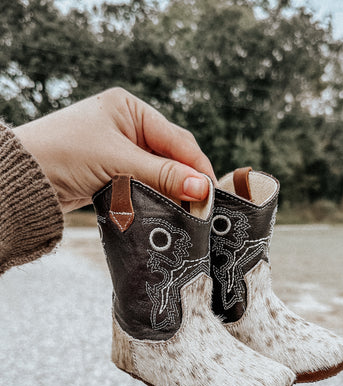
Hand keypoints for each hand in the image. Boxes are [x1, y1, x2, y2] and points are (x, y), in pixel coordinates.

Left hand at [14, 88, 215, 211]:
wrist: (23, 178)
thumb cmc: (64, 153)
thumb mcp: (118, 161)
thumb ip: (162, 175)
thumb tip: (202, 187)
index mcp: (131, 110)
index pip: (177, 138)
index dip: (196, 166)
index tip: (210, 191)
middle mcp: (129, 127)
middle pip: (171, 156)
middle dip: (186, 180)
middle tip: (202, 206)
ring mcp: (121, 150)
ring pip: (159, 173)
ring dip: (172, 191)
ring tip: (188, 211)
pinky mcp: (114, 172)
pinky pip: (145, 184)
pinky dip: (156, 196)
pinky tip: (167, 209)